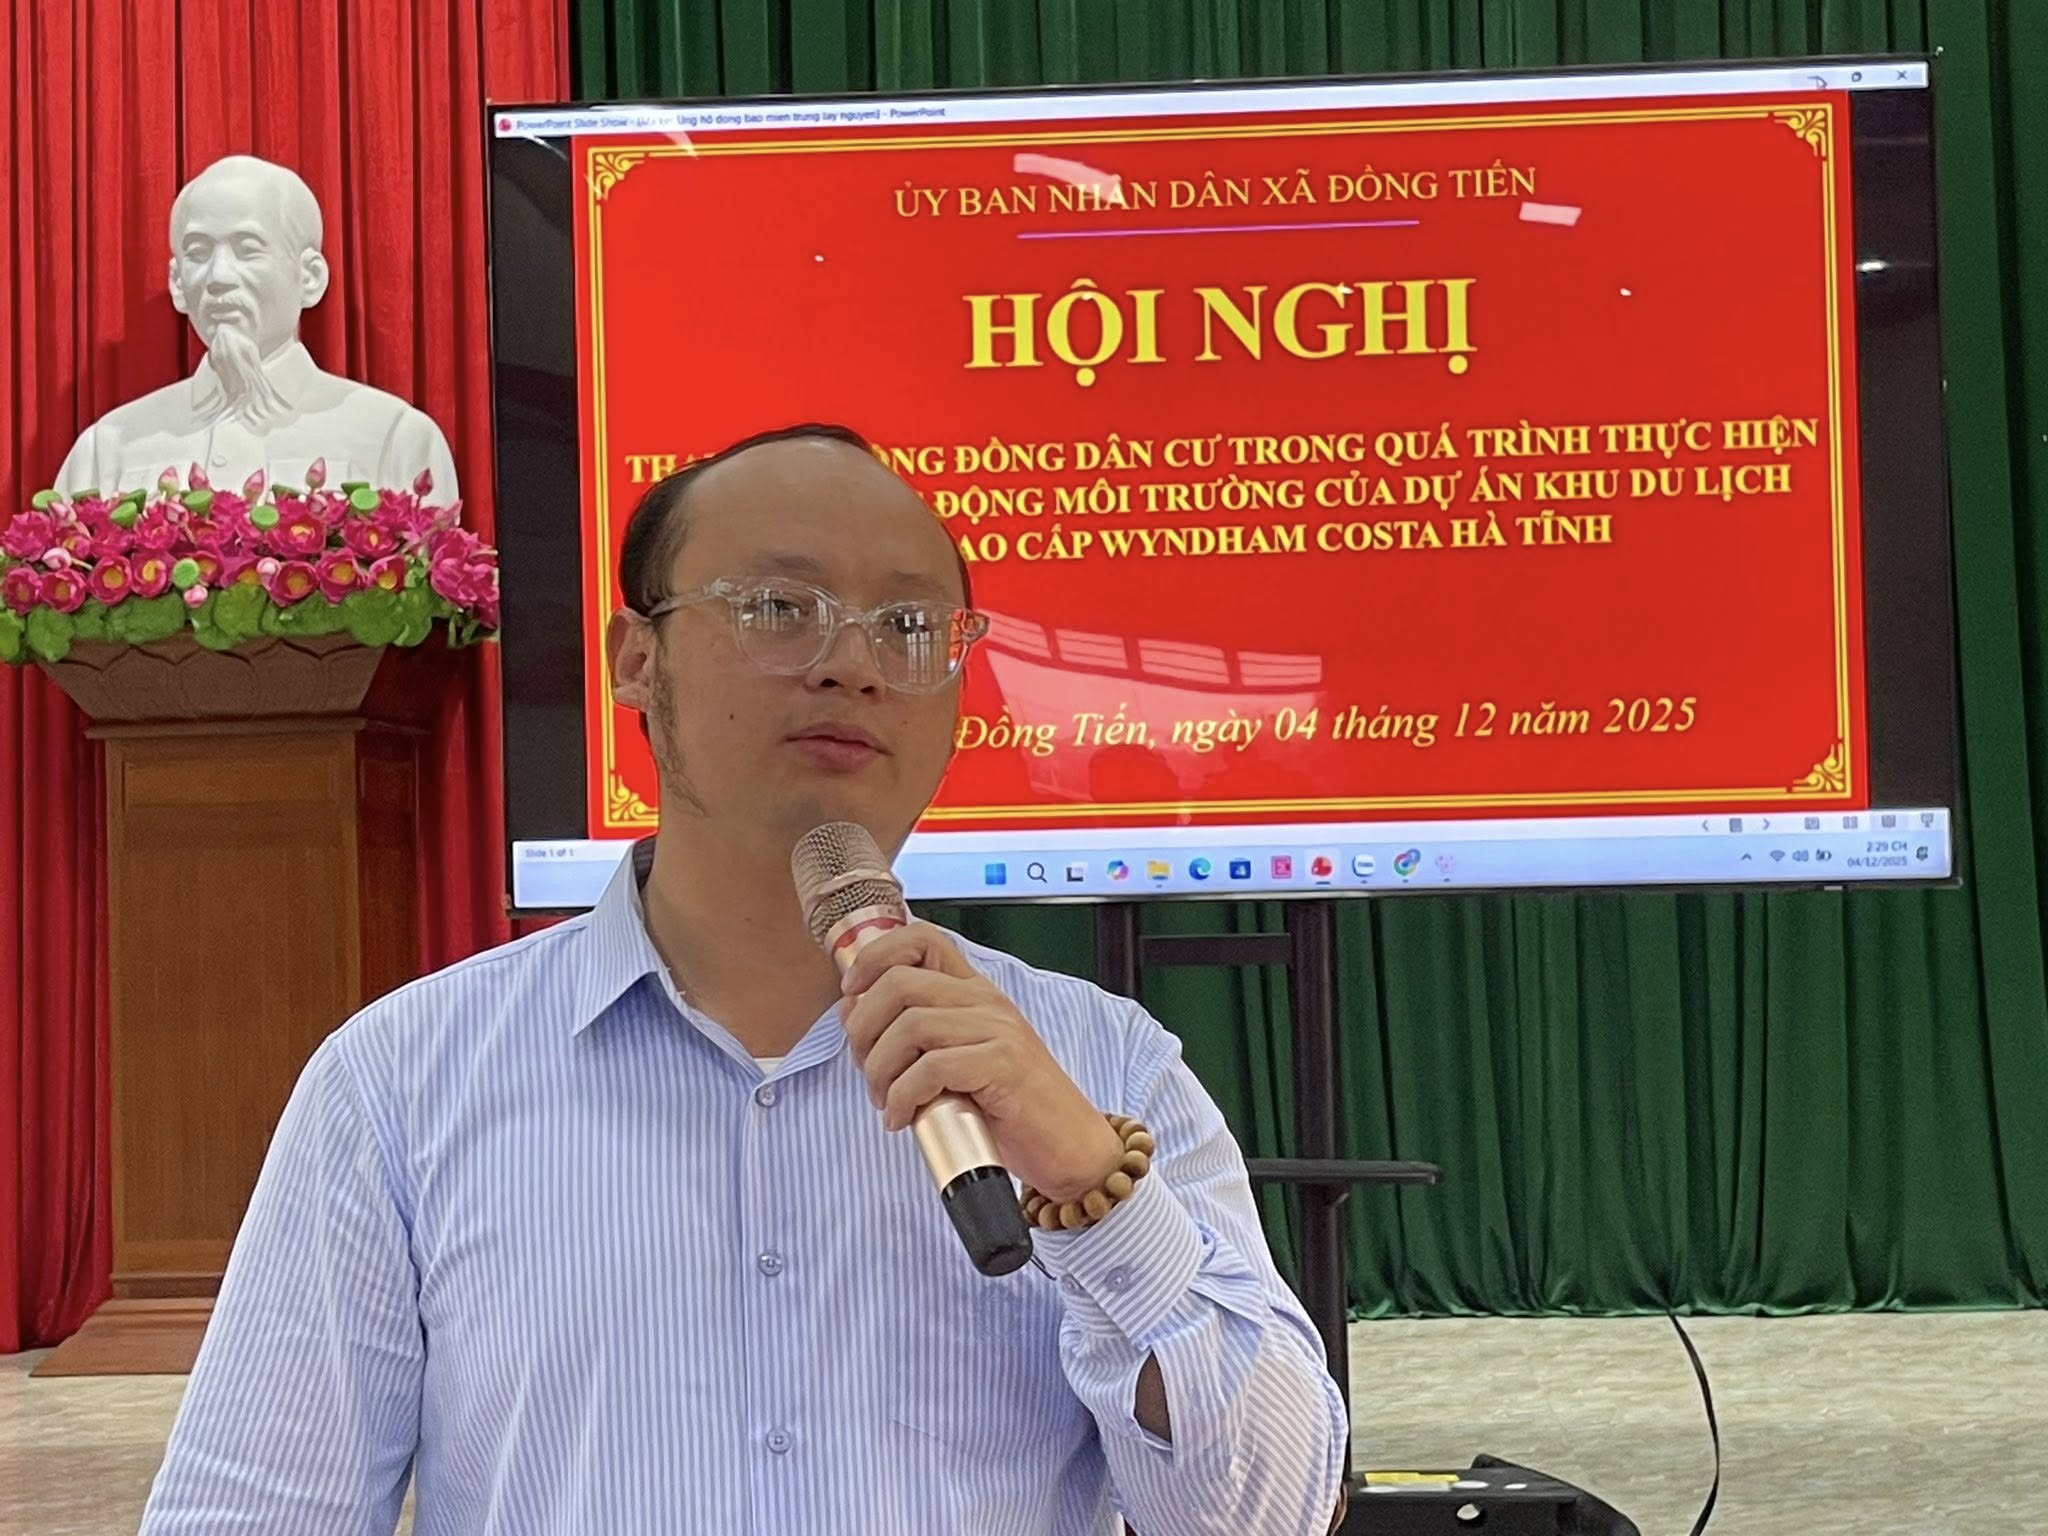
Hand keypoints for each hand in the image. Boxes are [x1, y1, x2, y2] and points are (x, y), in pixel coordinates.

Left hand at [838, 924, 1124, 1200]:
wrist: (1072, 1149)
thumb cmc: (1012, 1111)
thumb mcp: (956, 1064)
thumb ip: (913, 1038)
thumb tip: (853, 1009)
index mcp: (975, 993)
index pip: (921, 940)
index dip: (874, 957)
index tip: (850, 993)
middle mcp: (986, 1002)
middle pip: (899, 983)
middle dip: (863, 1030)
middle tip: (868, 1072)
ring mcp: (998, 1030)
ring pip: (909, 1026)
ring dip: (880, 1070)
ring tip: (886, 1102)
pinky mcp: (1003, 1066)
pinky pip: (931, 1069)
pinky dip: (903, 1097)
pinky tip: (903, 1119)